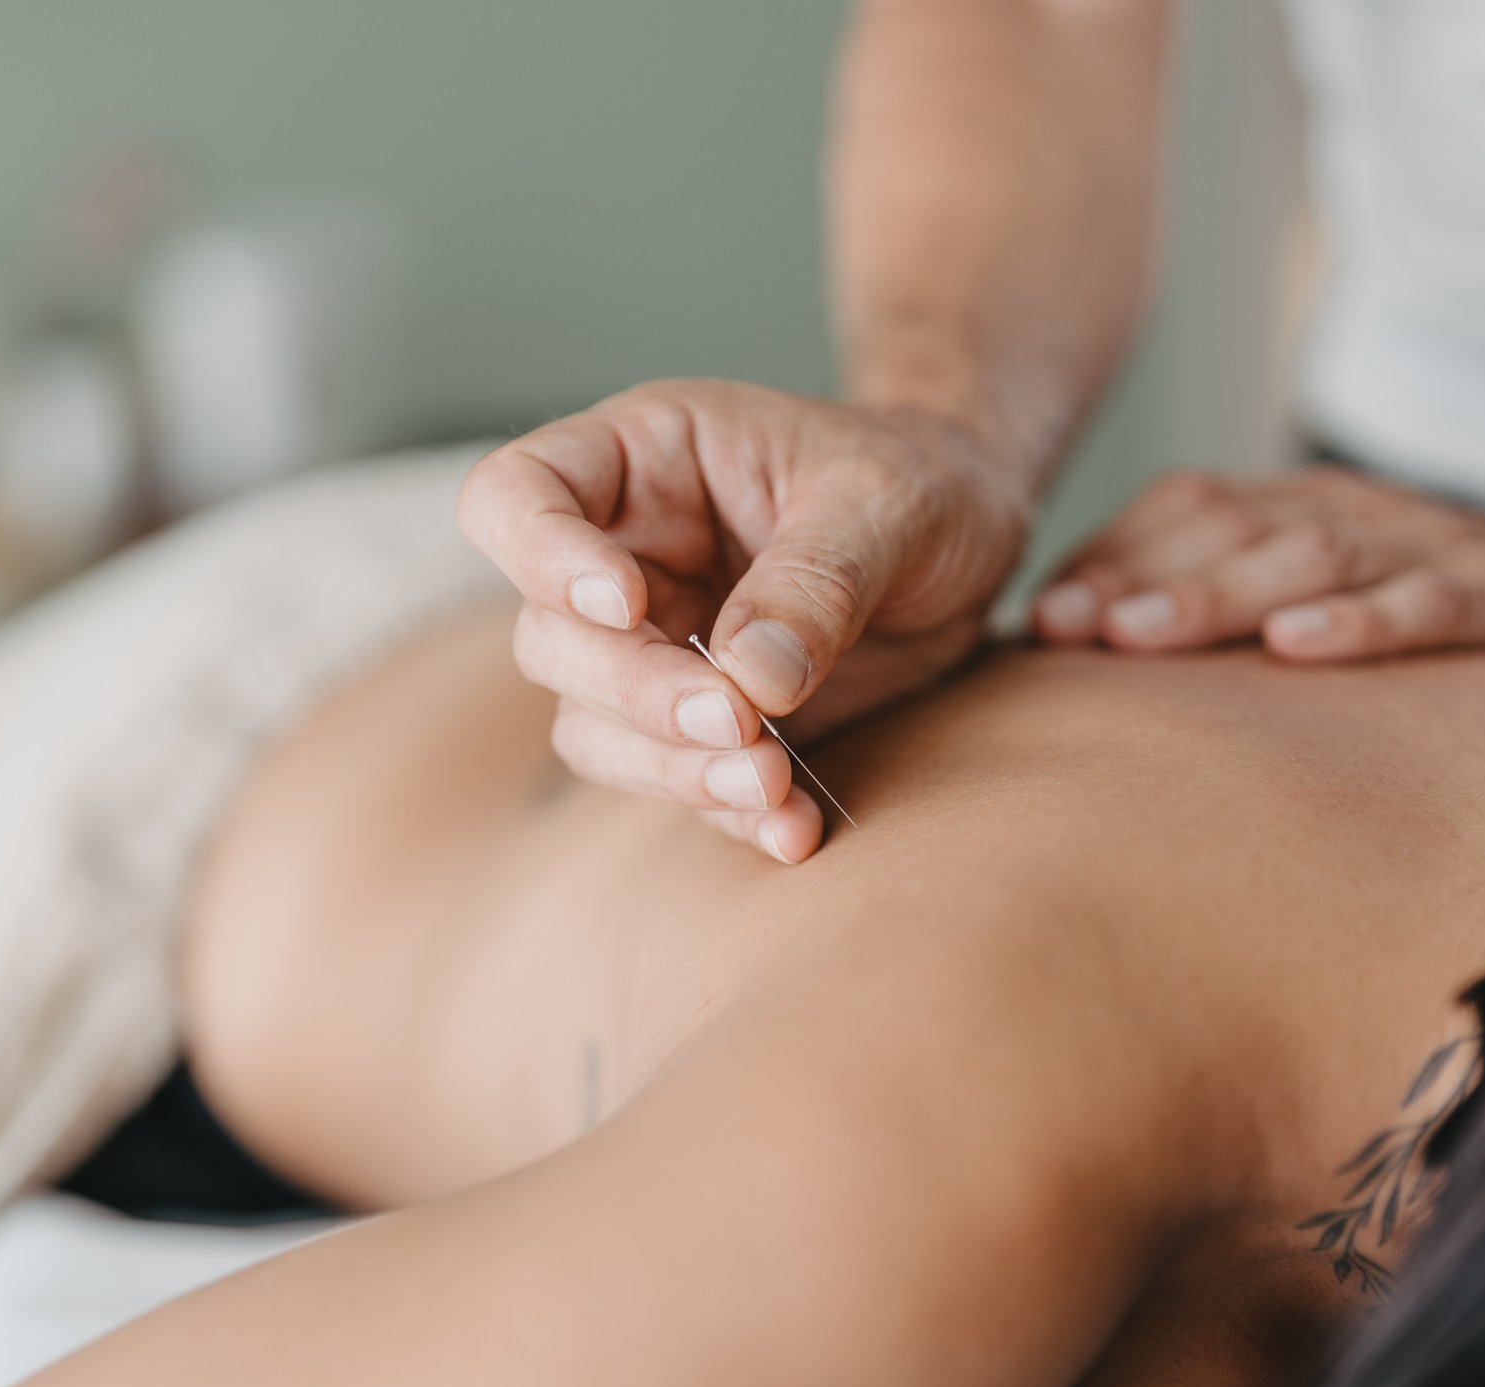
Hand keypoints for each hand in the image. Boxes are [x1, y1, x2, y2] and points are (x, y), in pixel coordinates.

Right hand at [457, 379, 1028, 861]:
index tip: (626, 603)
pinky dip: (729, 812)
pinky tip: (794, 829)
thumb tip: (748, 679)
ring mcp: (653, 648)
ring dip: (673, 768)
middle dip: (636, 692)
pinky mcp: (699, 725)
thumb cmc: (919, 482)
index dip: (540, 554)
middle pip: (549, 639)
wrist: (967, 540)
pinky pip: (676, 781)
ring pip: (594, 728)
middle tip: (736, 719)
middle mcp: (624, 556)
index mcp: (643, 459)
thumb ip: (817, 580)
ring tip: (774, 783)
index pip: (517, 494)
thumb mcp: (888, 504)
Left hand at [1031, 466, 1484, 680]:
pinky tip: (1302, 647)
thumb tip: (1108, 673)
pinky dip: (1363, 622)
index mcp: (1306, 511)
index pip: (1186, 511)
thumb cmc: (1454, 620)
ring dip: (1217, 593)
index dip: (1108, 557)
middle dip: (1135, 577)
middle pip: (1229, 529)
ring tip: (1141, 634)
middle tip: (1055, 630)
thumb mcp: (1339, 604)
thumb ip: (1242, 618)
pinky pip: (1427, 603)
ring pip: (1309, 559)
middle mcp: (1356, 515)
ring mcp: (1431, 549)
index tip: (1034, 619)